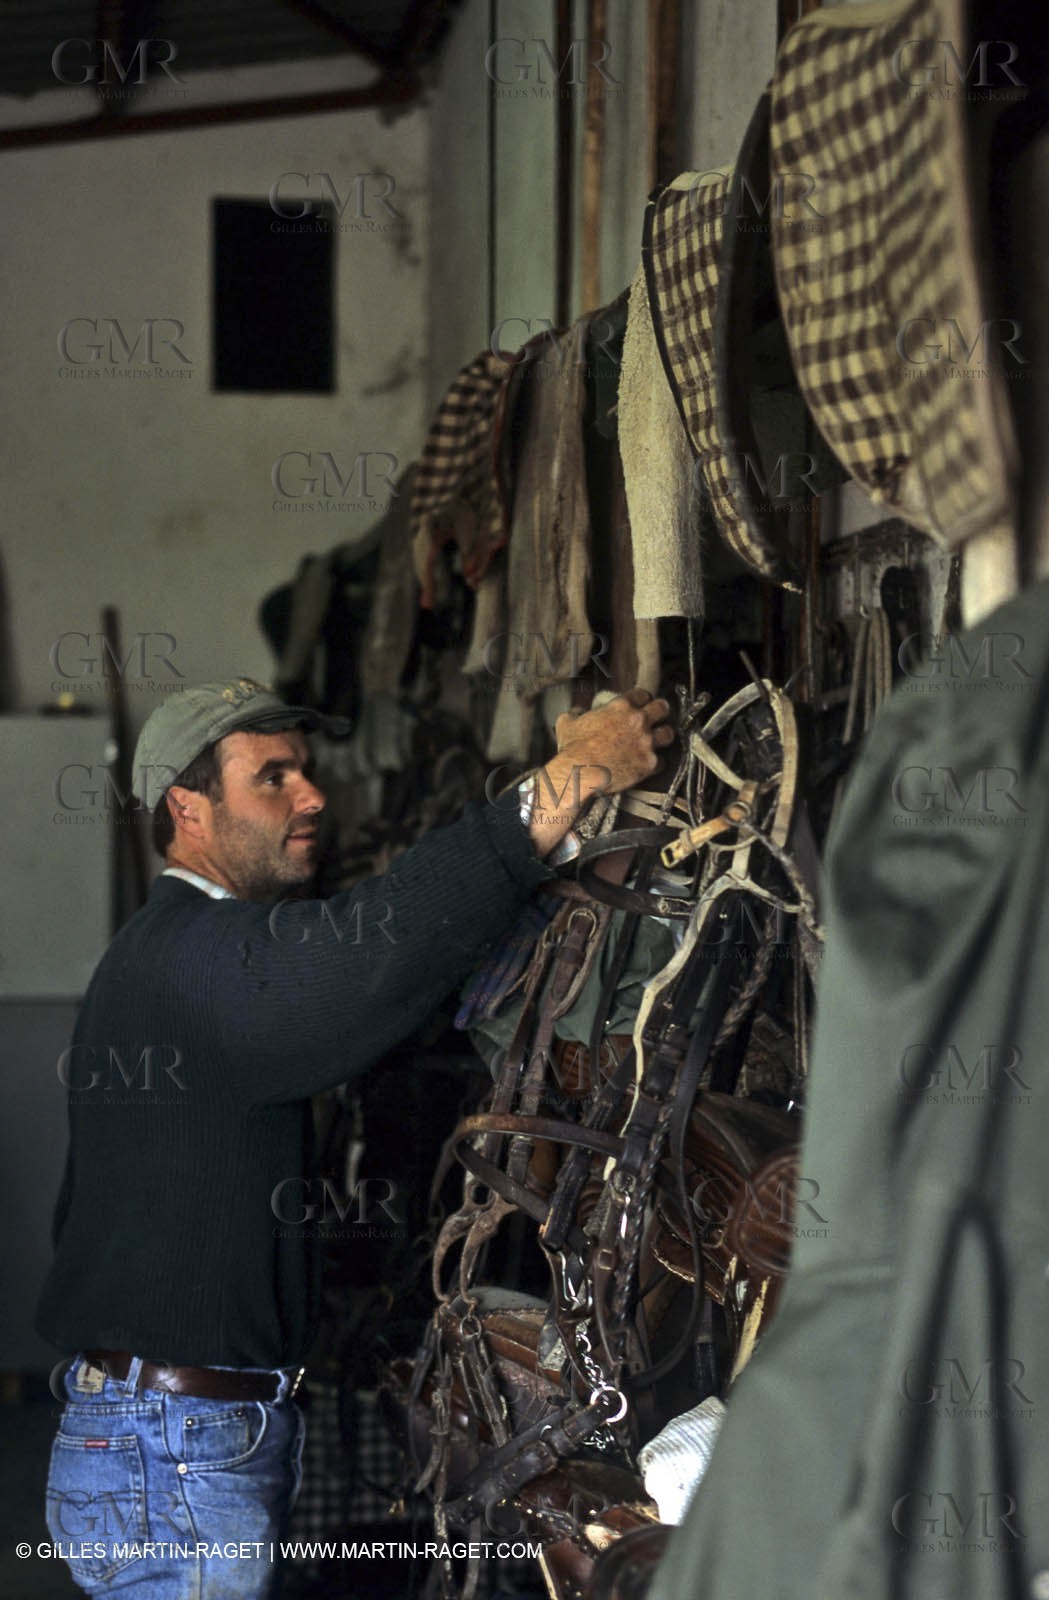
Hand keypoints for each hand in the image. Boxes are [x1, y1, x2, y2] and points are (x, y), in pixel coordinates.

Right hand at [525, 689, 673, 856]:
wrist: (580, 771)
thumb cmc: (573, 747)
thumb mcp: (567, 722)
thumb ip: (575, 713)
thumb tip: (577, 711)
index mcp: (620, 706)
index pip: (642, 694)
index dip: (642, 699)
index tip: (641, 705)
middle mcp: (638, 721)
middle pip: (662, 708)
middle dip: (661, 711)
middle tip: (657, 717)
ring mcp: (646, 742)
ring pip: (669, 733)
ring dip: (664, 736)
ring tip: (660, 740)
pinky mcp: (649, 763)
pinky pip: (662, 762)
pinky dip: (656, 764)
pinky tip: (649, 765)